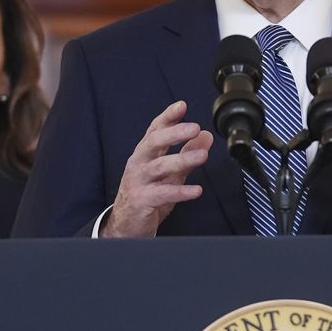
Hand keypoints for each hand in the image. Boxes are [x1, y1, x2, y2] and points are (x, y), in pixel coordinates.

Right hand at [102, 101, 212, 237]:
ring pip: (159, 167)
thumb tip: (205, 136)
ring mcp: (138, 182)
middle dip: (174, 133)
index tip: (181, 105)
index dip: (167, 117)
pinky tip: (196, 190)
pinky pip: (162, 194)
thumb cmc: (147, 195)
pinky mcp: (141, 201)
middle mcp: (139, 164)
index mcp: (145, 154)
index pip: (155, 130)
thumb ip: (187, 154)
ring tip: (202, 156)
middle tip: (194, 127)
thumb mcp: (170, 173)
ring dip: (182, 160)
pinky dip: (180, 192)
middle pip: (153, 143)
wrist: (126, 225)